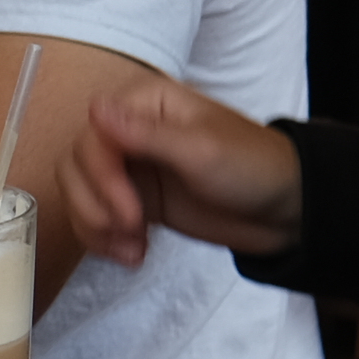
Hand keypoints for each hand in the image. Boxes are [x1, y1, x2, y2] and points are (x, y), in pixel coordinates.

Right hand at [50, 73, 303, 266]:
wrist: (284, 211)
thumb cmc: (252, 169)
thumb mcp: (202, 151)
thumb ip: (146, 134)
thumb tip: (94, 107)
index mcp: (144, 104)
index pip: (91, 134)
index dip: (100, 175)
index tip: (129, 211)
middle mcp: (128, 130)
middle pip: (75, 164)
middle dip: (95, 204)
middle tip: (129, 230)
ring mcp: (129, 167)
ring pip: (78, 193)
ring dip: (95, 226)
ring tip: (131, 251)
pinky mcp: (133, 200)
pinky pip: (95, 217)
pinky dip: (103, 240)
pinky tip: (132, 255)